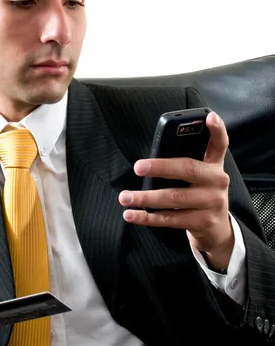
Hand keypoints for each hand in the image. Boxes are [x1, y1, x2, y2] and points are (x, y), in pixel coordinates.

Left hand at [119, 111, 233, 270]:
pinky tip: (131, 214)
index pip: (219, 143)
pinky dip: (147, 218)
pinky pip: (170, 219)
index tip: (209, 117)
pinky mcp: (203, 222)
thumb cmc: (199, 195)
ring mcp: (213, 202)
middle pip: (188, 169)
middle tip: (137, 167)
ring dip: (145, 198)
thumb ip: (183, 164)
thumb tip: (150, 161)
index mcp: (214, 164)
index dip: (216, 129)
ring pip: (174, 197)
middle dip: (160, 167)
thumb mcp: (199, 177)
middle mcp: (218, 181)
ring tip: (125, 197)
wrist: (216, 229)